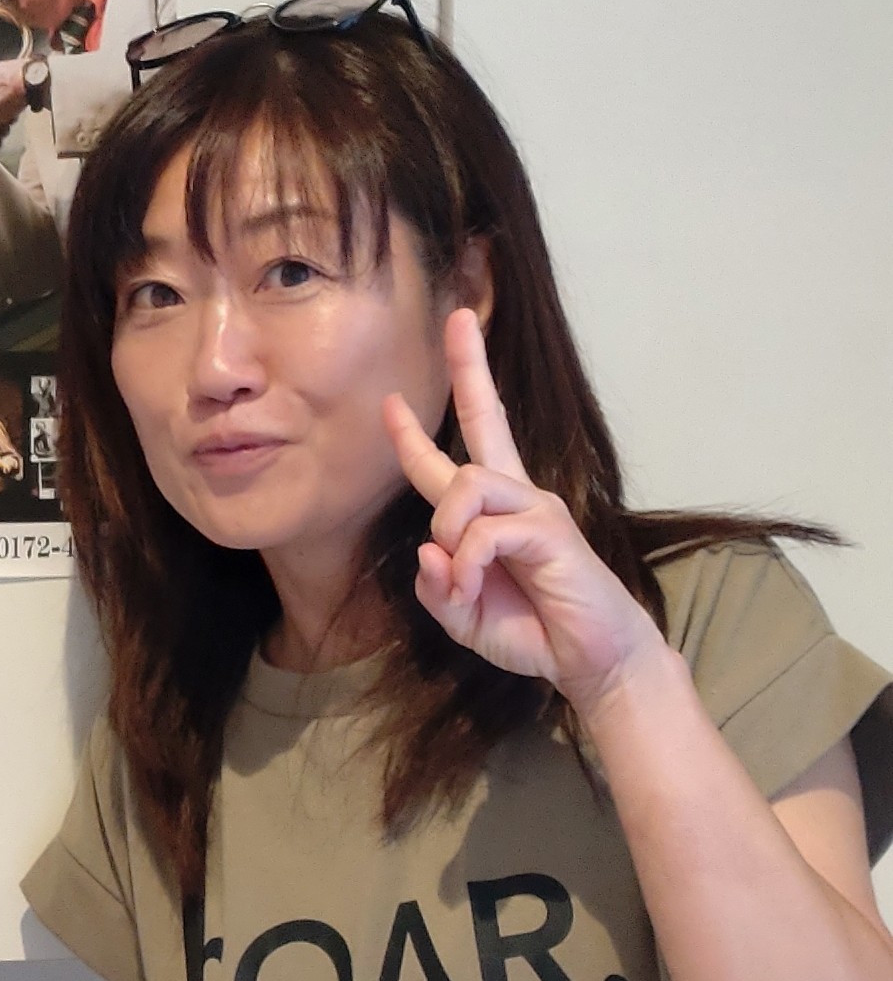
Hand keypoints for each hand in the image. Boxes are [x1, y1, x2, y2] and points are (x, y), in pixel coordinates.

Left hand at [385, 309, 662, 714]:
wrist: (590, 662)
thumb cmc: (533, 632)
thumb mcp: (463, 616)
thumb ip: (436, 586)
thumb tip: (427, 549)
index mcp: (493, 514)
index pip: (454, 460)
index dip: (416, 433)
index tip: (389, 400)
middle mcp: (517, 498)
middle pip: (487, 421)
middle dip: (470, 368)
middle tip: (459, 318)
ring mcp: (536, 509)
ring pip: (466, 485)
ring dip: (449, 533)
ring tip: (461, 580)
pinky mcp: (550, 531)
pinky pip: (484, 532)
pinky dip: (468, 564)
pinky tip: (474, 588)